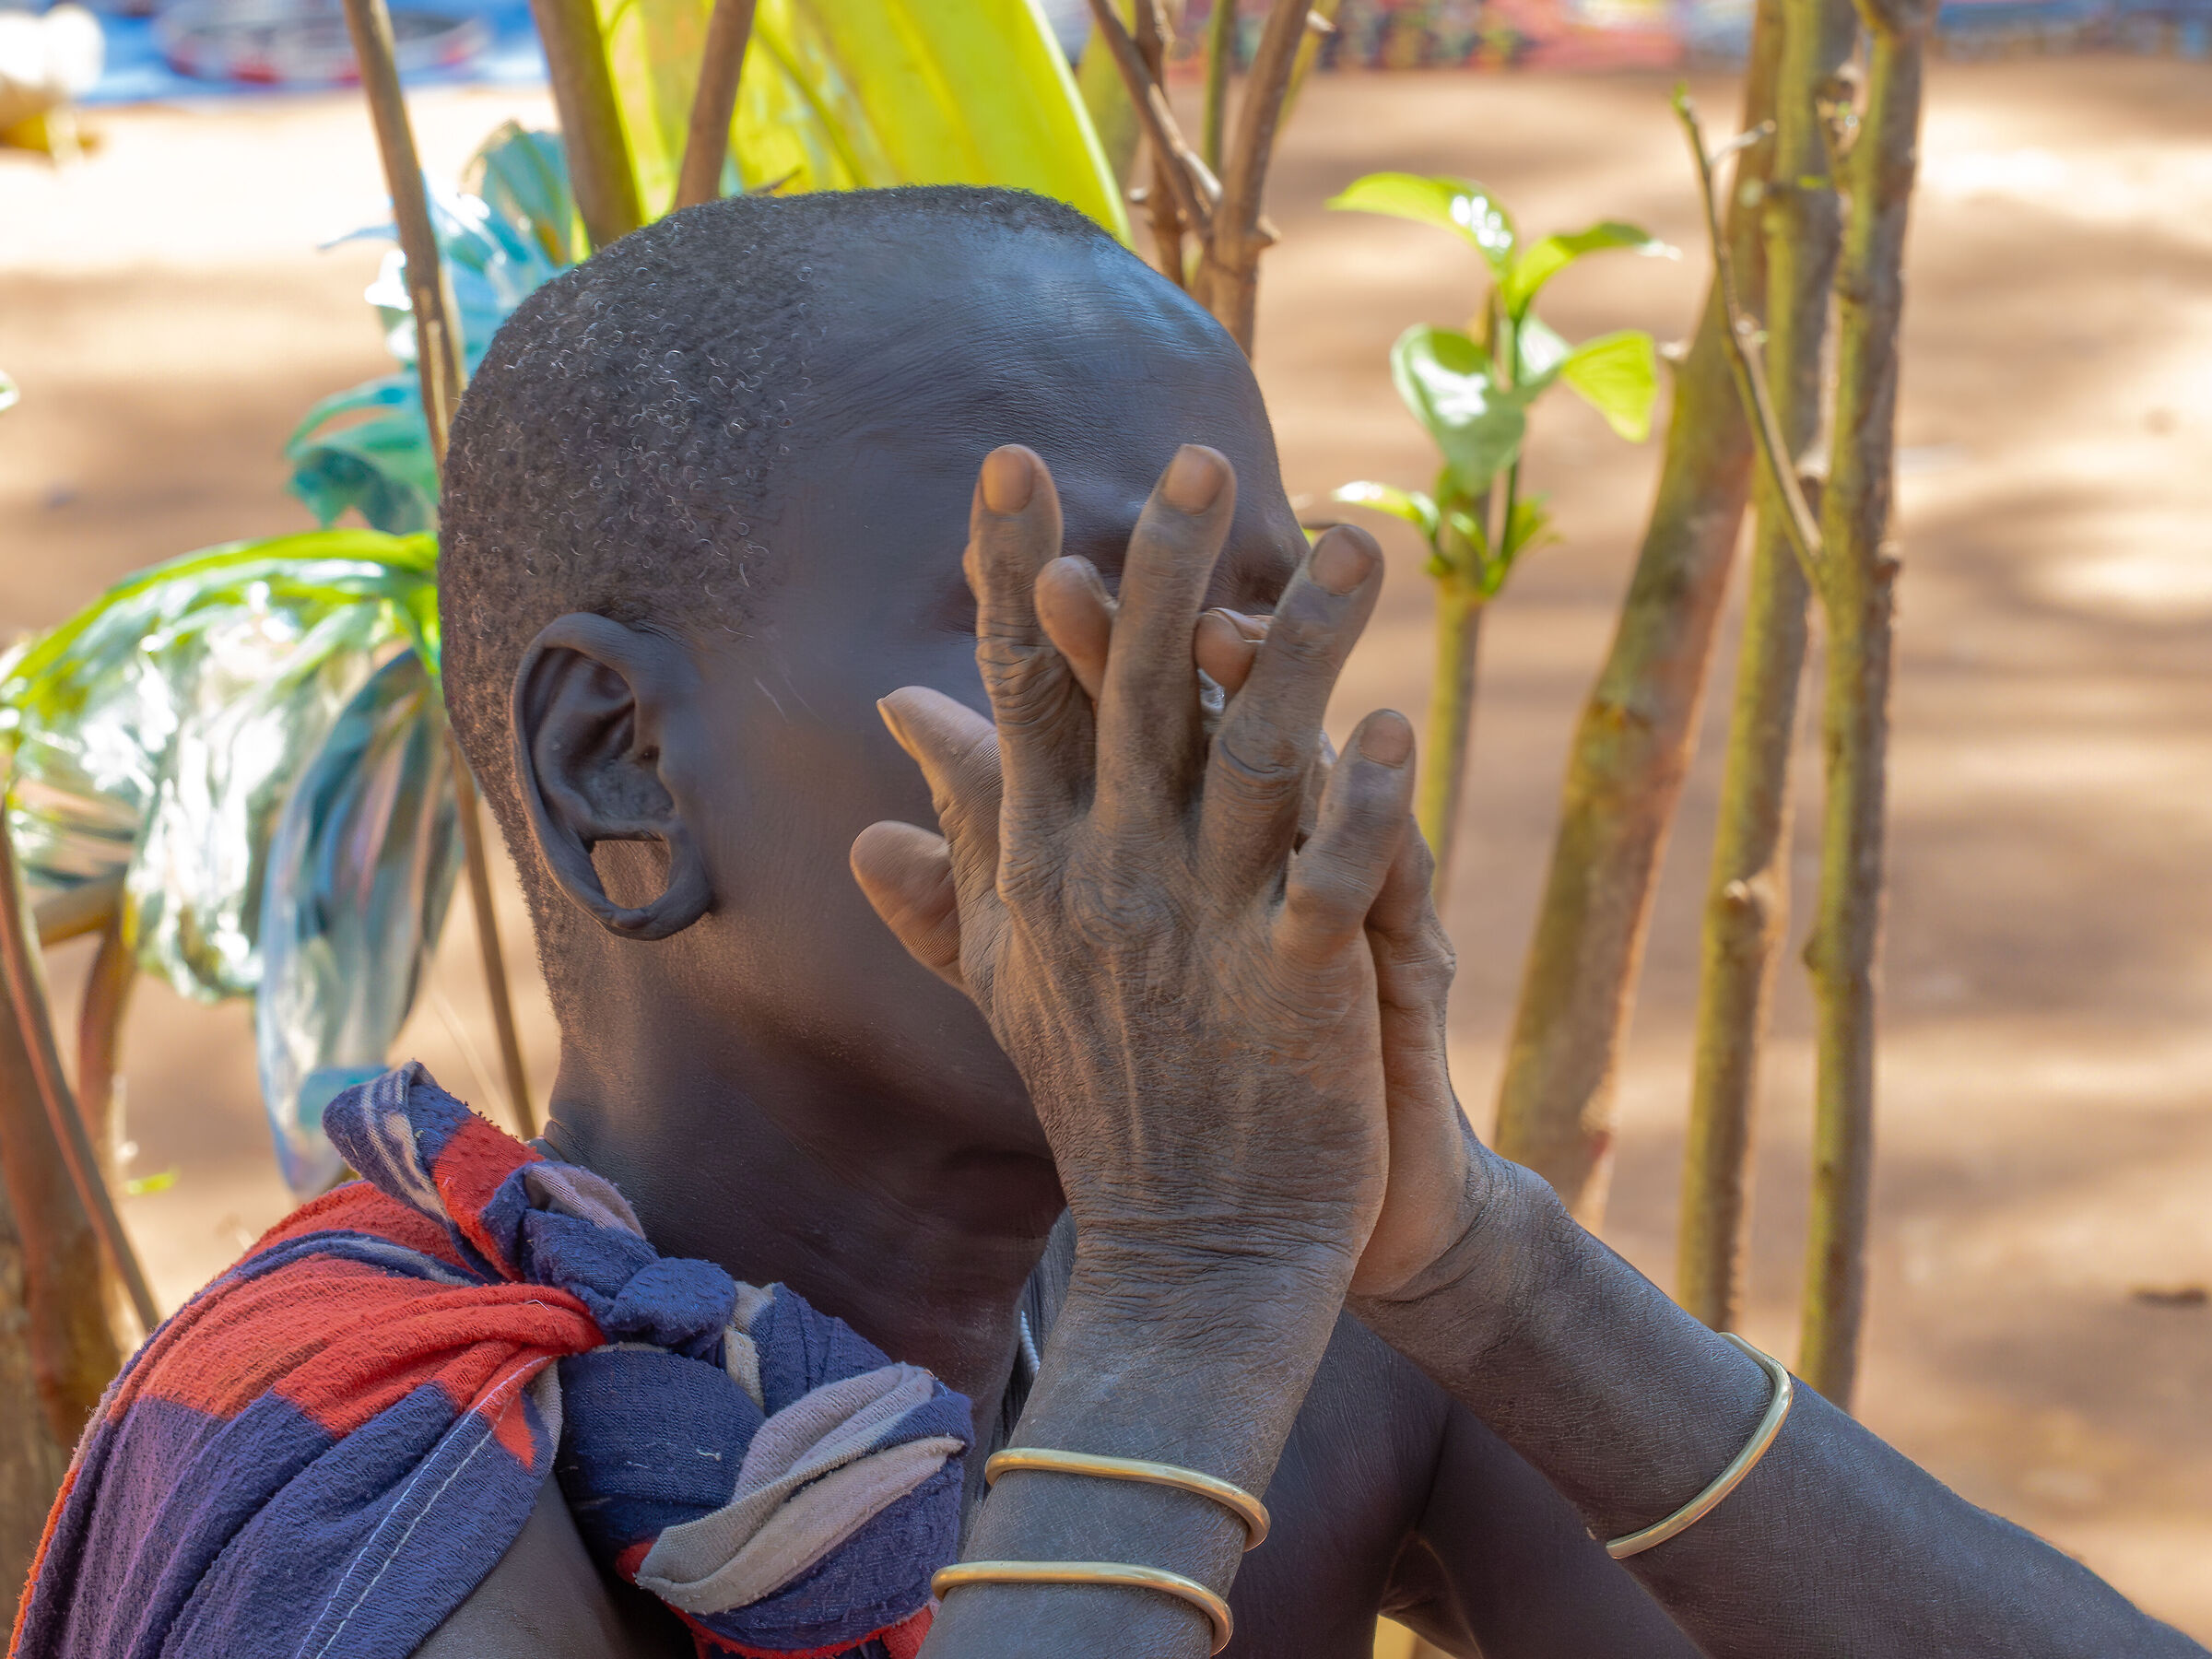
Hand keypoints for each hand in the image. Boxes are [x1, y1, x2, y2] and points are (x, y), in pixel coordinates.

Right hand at [852, 444, 1410, 1284]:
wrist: (1190, 1252)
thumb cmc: (1105, 1096)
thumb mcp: (1005, 965)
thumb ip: (953, 842)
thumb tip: (896, 725)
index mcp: (1040, 863)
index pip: (1016, 687)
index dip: (1009, 566)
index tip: (1009, 457)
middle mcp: (1108, 876)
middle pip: (1130, 691)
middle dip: (1159, 567)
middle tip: (1195, 458)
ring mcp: (1200, 928)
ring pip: (1247, 755)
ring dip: (1297, 649)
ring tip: (1351, 549)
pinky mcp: (1293, 985)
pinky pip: (1329, 875)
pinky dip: (1359, 803)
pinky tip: (1390, 729)